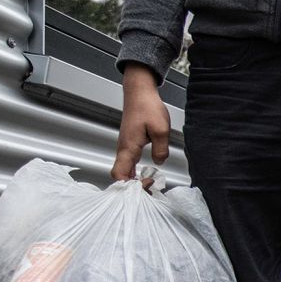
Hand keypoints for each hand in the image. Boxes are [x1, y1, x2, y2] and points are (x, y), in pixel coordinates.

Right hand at [112, 63, 170, 187]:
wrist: (139, 92)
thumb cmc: (147, 107)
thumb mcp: (161, 129)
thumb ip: (161, 149)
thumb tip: (159, 163)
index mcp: (128, 147)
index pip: (119, 174)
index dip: (130, 185)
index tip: (145, 185)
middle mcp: (123, 149)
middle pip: (120, 176)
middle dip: (133, 186)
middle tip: (150, 189)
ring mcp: (125, 147)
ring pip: (124, 170)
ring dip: (134, 180)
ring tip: (149, 185)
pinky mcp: (129, 144)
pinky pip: (128, 163)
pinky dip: (135, 172)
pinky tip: (145, 175)